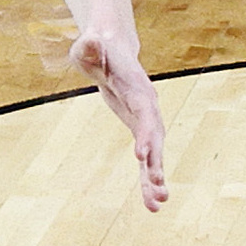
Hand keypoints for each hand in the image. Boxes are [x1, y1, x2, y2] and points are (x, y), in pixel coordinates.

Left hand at [74, 27, 169, 211]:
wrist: (111, 49)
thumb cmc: (95, 47)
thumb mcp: (87, 44)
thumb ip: (89, 45)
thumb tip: (89, 41)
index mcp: (136, 87)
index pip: (143, 112)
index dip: (145, 133)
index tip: (141, 156)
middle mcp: (147, 106)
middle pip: (155, 137)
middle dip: (156, 163)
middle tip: (158, 188)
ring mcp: (145, 120)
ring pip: (154, 153)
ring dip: (155, 178)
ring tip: (158, 204)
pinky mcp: (139, 131)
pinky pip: (146, 159)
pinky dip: (147, 180)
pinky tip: (150, 203)